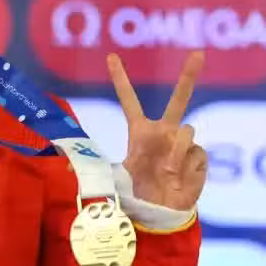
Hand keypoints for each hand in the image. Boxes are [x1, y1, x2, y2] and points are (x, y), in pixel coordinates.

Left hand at [107, 51, 208, 210]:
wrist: (160, 212)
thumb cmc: (137, 192)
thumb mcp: (115, 177)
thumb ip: (97, 167)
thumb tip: (67, 166)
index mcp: (140, 132)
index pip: (129, 100)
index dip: (120, 79)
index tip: (111, 57)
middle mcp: (164, 132)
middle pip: (179, 98)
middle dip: (189, 76)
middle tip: (198, 53)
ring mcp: (183, 143)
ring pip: (186, 131)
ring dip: (176, 153)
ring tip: (167, 173)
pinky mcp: (199, 155)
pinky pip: (197, 152)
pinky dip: (188, 167)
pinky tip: (181, 178)